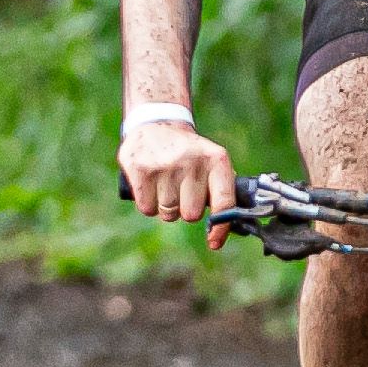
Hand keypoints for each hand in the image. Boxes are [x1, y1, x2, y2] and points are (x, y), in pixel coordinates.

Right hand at [121, 115, 236, 221]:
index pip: (224, 203)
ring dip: (165, 207)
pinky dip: (147, 203)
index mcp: (216, 160)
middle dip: (185, 210)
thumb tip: (227, 226)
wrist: (157, 123)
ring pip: (167, 214)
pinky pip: (147, 208)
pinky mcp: (140, 169)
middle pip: (190, 215)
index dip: (220, 228)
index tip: (213, 242)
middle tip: (180, 191)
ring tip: (165, 184)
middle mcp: (192, 161)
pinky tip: (150, 185)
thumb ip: (223, 191)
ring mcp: (165, 165)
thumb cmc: (189, 154)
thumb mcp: (212, 161)